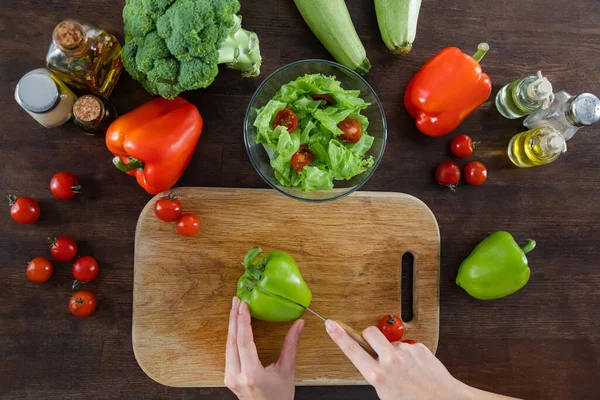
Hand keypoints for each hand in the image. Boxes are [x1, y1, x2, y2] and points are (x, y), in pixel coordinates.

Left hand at [225, 297, 304, 399]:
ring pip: (227, 346)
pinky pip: (228, 353)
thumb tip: (299, 324)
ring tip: (235, 309)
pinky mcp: (228, 377)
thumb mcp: (287, 371)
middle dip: (234, 318)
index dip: (243, 321)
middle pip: (232, 341)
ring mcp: (230, 378)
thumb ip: (291, 345)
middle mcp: (237, 376)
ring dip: (231, 326)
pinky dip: (232, 337)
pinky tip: (235, 326)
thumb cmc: (279, 398)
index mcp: (252, 374)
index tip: (244, 305)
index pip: (244, 341)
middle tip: (237, 300)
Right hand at [325, 320, 516, 399]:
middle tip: (373, 345)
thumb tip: (374, 367)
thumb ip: (377, 377)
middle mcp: (390, 361)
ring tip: (404, 368)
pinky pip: (408, 346)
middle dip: (368, 336)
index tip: (331, 324)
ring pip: (391, 341)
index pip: (352, 351)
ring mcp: (406, 352)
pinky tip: (416, 368)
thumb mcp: (386, 395)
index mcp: (378, 376)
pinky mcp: (419, 347)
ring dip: (393, 350)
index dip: (339, 336)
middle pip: (370, 333)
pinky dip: (410, 355)